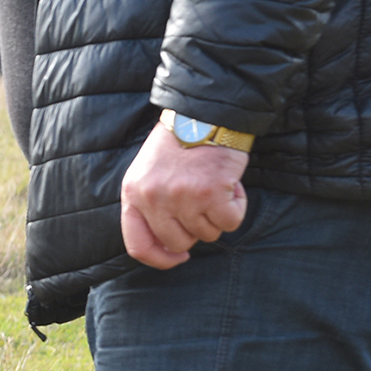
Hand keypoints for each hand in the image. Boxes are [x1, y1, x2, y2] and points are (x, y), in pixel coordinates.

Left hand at [120, 122, 247, 269]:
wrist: (206, 112)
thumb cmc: (180, 143)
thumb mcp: (149, 172)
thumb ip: (151, 205)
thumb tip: (167, 247)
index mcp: (133, 193)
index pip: (138, 245)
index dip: (160, 259)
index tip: (179, 256)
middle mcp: (153, 198)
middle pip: (178, 243)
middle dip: (196, 229)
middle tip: (203, 202)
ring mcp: (181, 197)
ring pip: (208, 234)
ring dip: (217, 214)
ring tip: (214, 184)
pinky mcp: (210, 193)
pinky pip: (230, 222)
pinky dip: (237, 206)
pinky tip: (230, 184)